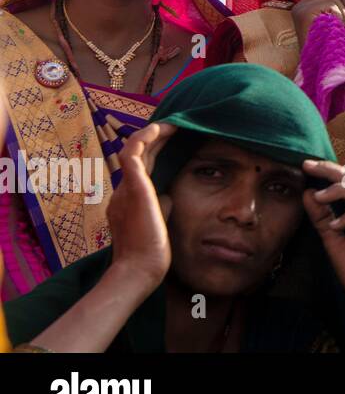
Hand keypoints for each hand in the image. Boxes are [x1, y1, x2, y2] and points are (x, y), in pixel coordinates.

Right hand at [106, 122, 176, 288]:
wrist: (138, 269)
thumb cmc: (150, 252)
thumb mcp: (157, 222)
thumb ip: (161, 207)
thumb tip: (168, 195)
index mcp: (128, 200)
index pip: (141, 168)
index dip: (154, 151)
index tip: (170, 139)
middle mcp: (123, 191)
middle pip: (138, 156)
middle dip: (154, 139)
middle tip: (173, 126)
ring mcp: (125, 189)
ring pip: (133, 151)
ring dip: (150, 134)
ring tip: (169, 124)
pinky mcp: (134, 188)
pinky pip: (132, 155)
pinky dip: (143, 139)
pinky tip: (158, 129)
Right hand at [292, 0, 344, 46]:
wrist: (319, 64)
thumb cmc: (329, 45)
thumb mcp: (332, 21)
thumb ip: (333, 4)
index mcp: (303, 7)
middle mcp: (299, 6)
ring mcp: (300, 8)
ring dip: (343, 9)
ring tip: (343, 26)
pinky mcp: (304, 11)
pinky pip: (331, 3)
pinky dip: (340, 14)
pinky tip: (336, 28)